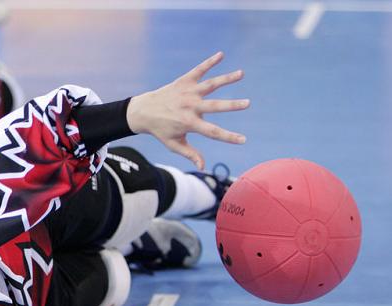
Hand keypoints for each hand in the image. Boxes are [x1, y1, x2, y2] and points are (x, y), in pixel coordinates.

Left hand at [126, 51, 249, 169]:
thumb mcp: (174, 144)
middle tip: (248, 103)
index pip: (212, 132)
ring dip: (226, 79)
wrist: (143, 111)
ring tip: (241, 73)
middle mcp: (190, 107)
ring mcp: (187, 92)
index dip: (228, 137)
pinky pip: (198, 70)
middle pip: (215, 106)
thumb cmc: (161, 130)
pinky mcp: (184, 81)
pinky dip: (209, 62)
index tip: (243, 140)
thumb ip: (190, 153)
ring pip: (210, 84)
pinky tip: (221, 54)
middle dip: (231, 105)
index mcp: (189, 123)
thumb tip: (203, 166)